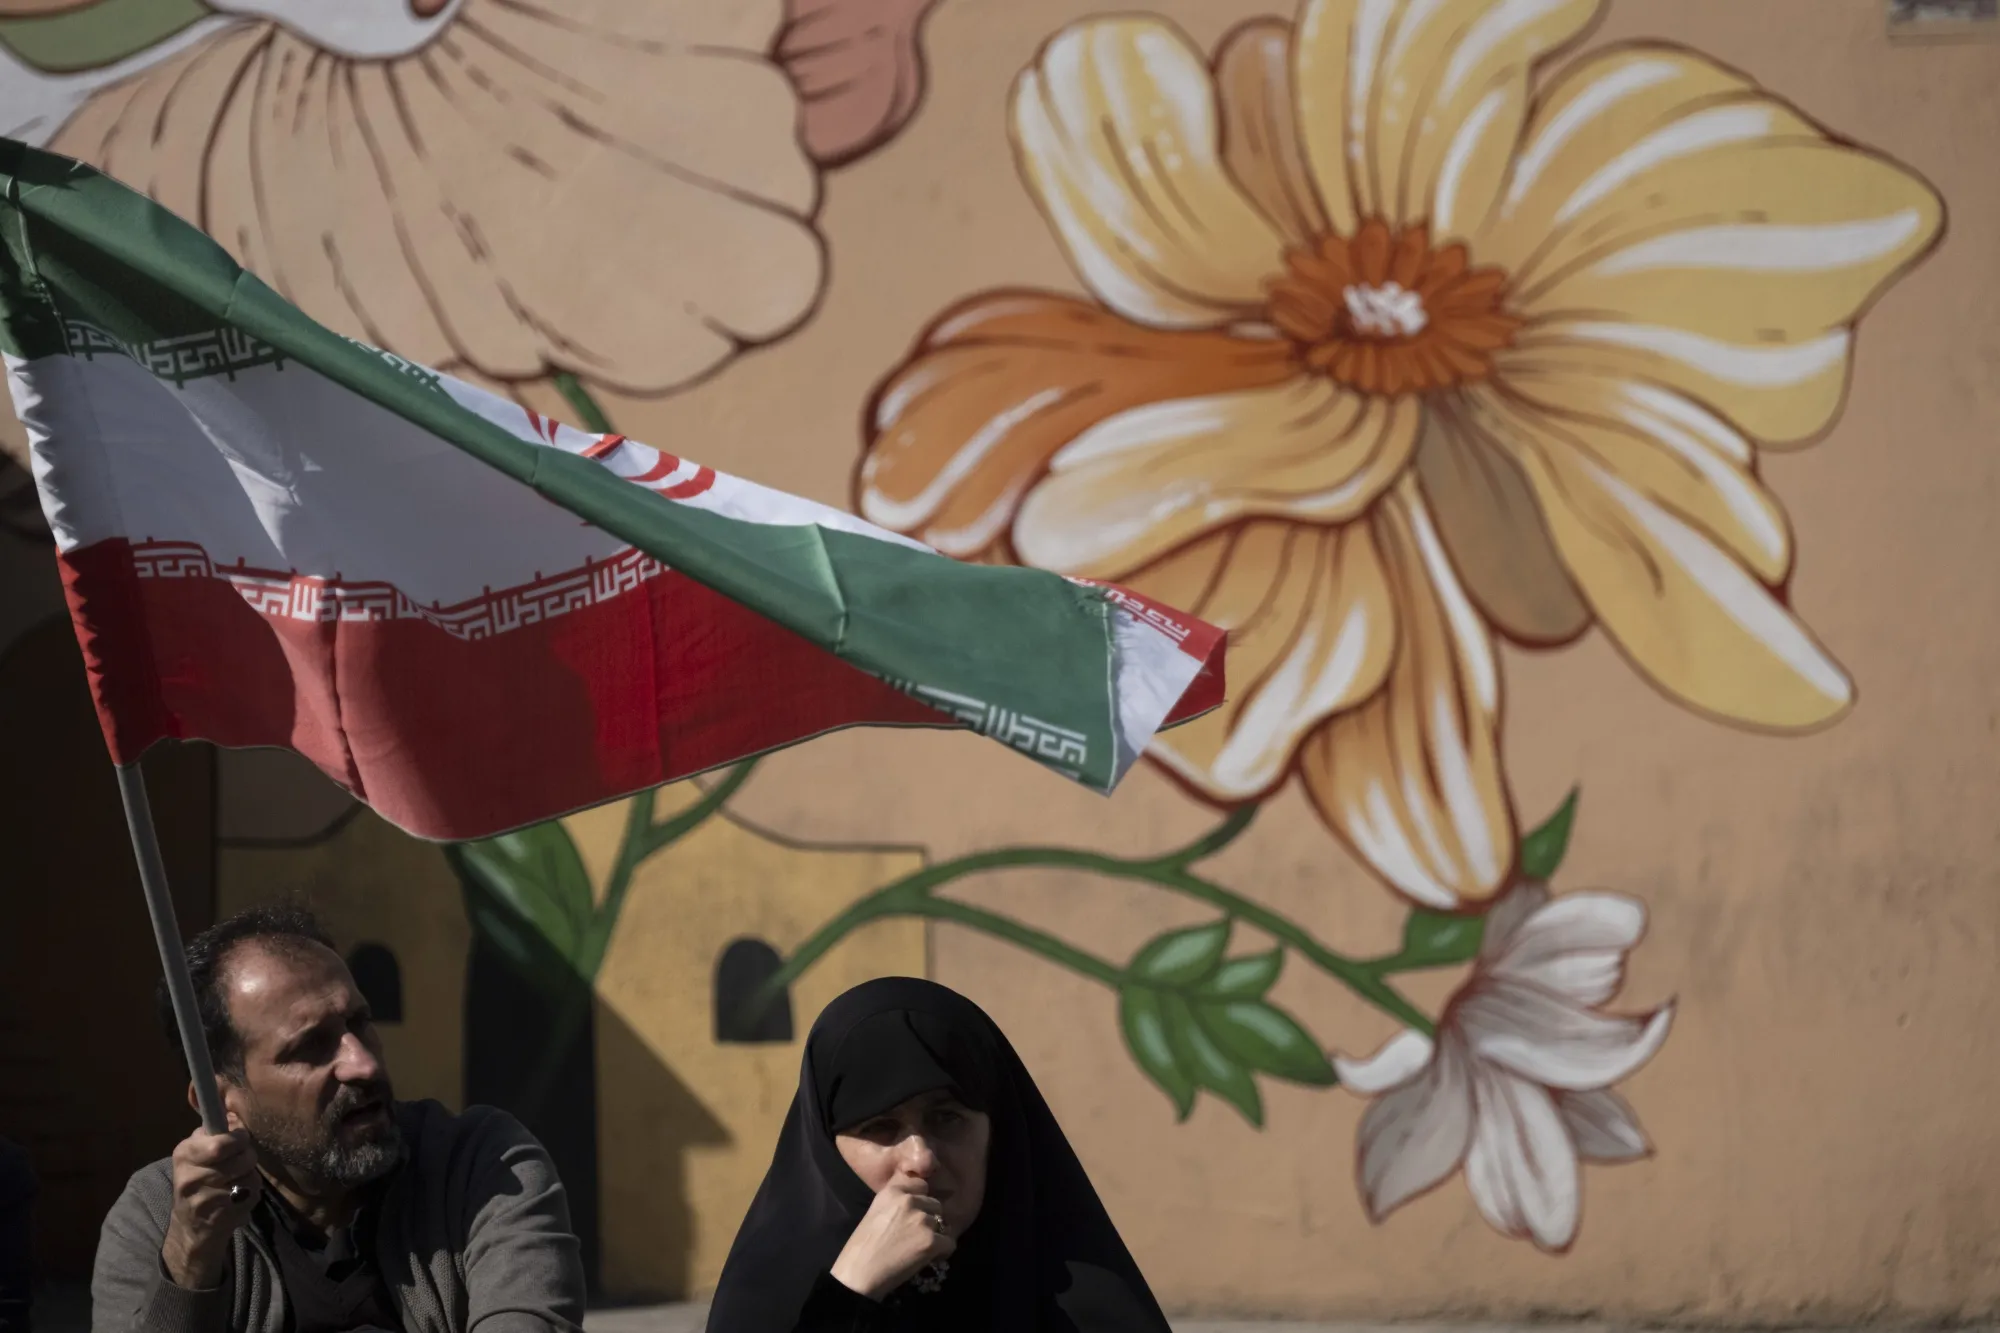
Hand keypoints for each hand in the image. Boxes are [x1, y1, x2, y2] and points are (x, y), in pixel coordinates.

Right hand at [160, 1129, 258, 1289]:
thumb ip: (216, 1129)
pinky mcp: (218, 1217)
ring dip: (250, 1177)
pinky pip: (250, 1196)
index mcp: (184, 1153)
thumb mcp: (199, 1151)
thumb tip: (235, 1107)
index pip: (221, 1143)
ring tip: (236, 1181)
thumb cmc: (200, 1179)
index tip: (241, 1140)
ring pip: (249, 1177)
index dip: (239, 1139)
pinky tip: (236, 1198)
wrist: (190, 1226)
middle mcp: (188, 1177)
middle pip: (242, 1158)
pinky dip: (250, 1195)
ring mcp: (202, 1200)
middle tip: (240, 1162)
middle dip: (248, 1157)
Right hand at [828, 1183, 953, 1300]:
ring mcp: (922, 1220)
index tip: (914, 1215)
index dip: (921, 1202)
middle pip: (935, 1205)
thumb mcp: (876, 1211)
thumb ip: (896, 1202)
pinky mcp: (931, 1240)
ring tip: (919, 1249)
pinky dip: (943, 1252)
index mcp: (893, 1191)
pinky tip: (928, 1259)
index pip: (921, 1185)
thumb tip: (918, 1198)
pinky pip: (949, 1243)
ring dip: (935, 1236)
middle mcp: (909, 1200)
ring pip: (943, 1224)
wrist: (860, 1274)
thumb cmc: (863, 1247)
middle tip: (916, 1236)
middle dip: (930, 1219)